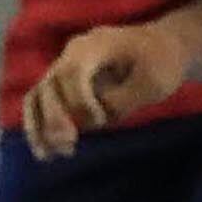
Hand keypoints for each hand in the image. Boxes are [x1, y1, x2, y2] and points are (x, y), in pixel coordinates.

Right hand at [24, 19, 186, 157]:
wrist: (163, 45)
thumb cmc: (163, 61)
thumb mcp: (153, 81)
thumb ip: (122, 100)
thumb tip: (91, 122)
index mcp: (94, 45)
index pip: (73, 74)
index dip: (81, 101)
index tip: (100, 121)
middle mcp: (72, 53)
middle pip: (49, 85)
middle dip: (55, 118)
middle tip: (68, 146)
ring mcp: (65, 66)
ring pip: (37, 96)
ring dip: (39, 127)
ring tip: (48, 156)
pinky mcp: (64, 82)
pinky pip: (40, 103)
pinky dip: (39, 127)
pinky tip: (45, 152)